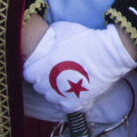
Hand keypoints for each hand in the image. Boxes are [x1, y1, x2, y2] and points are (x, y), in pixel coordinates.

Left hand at [22, 21, 136, 113]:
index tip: (43, 63)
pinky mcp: (75, 104)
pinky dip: (69, 101)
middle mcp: (45, 86)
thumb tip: (47, 40)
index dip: (36, 67)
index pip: (28, 73)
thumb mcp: (61, 30)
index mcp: (38, 69)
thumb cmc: (84, 40)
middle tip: (57, 69)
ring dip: (56, 90)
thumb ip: (49, 38)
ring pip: (51, 98)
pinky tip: (74, 92)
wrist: (108, 53)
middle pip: (39, 86)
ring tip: (67, 81)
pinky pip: (66, 107)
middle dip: (45, 79)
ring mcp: (60, 97)